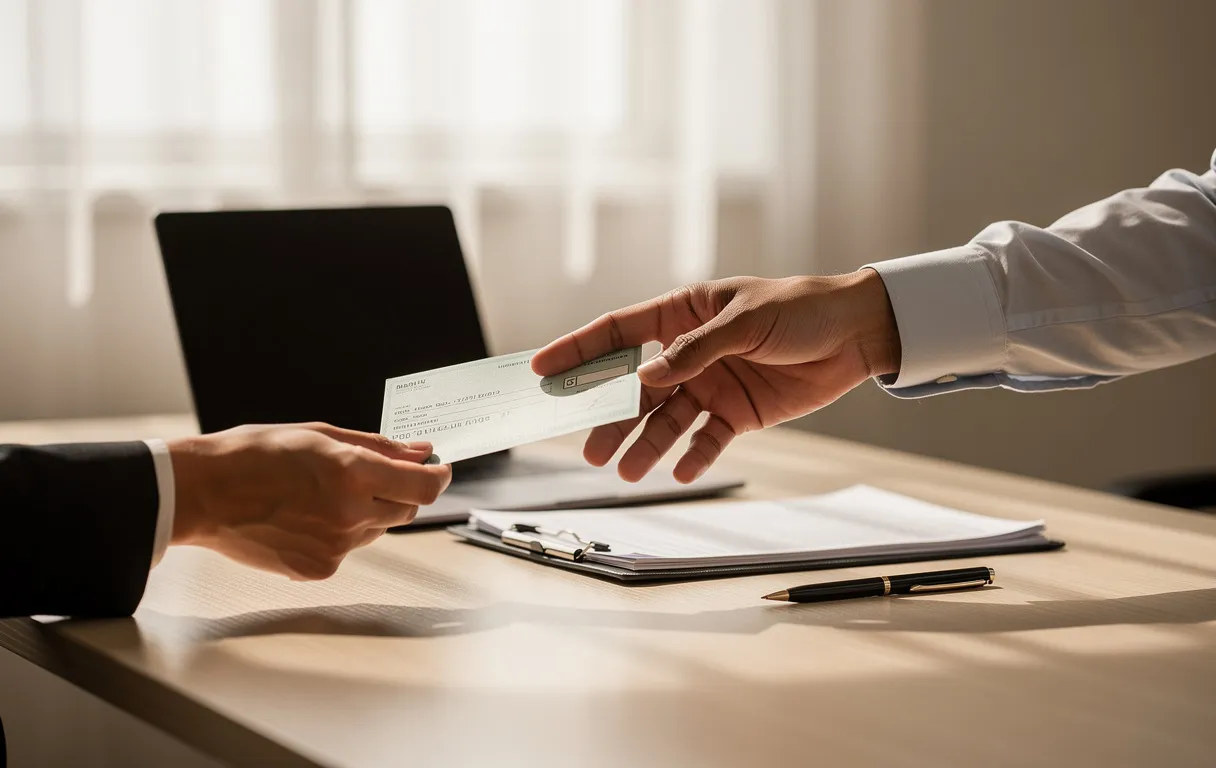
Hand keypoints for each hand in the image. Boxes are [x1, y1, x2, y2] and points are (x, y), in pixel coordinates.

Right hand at [167, 423, 451, 579]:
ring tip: (322, 492)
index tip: (439, 469)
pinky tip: (305, 515)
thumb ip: (377, 446)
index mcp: (351, 473)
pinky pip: (349, 548)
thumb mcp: (319, 436)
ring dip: (367, 510)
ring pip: (376, 528)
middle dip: (400, 490)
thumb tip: (420, 452)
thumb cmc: (252, 455)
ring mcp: (334, 547)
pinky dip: (340, 532)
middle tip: (374, 473)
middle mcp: (349, 514)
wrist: (200, 494)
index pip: (423, 487)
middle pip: (406, 509)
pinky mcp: (318, 569)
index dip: (439, 477)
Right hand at [531, 270, 899, 482]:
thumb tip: (646, 379)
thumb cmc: (800, 309)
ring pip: (665, 421)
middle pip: (634, 389)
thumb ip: (695, 351)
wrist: (856, 334)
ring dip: (645, 445)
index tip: (541, 371)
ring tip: (626, 472)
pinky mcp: (737, 414)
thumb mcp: (746, 321)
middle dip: (608, 418)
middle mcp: (688, 354)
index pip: (618, 333)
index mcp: (682, 314)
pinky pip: (706, 440)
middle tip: (587, 447)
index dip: (578, 351)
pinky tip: (679, 471)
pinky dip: (692, 457)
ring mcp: (710, 385)